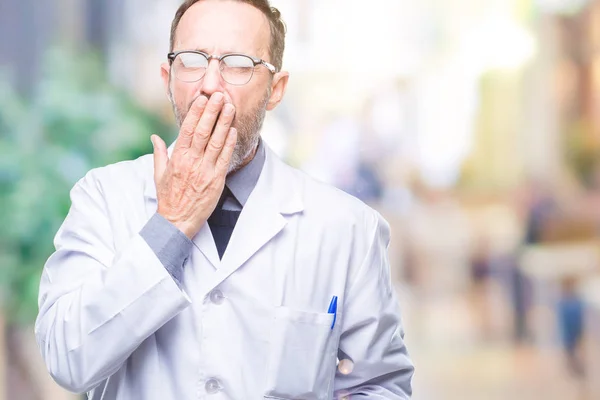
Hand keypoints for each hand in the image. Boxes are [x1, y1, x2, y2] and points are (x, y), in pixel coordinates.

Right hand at [151, 92, 236, 238]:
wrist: (177, 221)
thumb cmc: (168, 198)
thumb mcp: (159, 174)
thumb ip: (159, 153)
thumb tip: (155, 137)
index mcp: (177, 158)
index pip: (187, 129)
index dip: (195, 112)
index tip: (202, 99)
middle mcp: (191, 161)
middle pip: (203, 131)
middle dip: (212, 112)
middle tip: (220, 95)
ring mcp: (204, 170)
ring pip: (215, 142)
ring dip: (223, 123)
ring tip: (230, 107)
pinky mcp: (216, 180)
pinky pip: (224, 158)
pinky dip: (229, 144)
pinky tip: (233, 130)